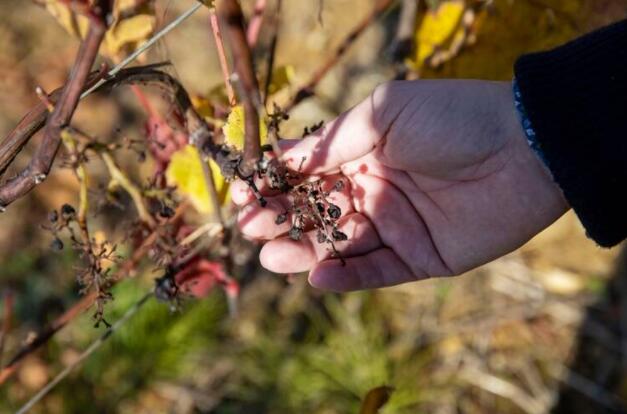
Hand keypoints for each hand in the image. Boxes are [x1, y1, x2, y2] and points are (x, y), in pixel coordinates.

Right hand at [232, 80, 568, 290]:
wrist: (527, 148)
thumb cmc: (453, 119)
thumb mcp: (384, 113)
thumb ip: (333, 141)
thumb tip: (281, 158)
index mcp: (363, 153)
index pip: (307, 173)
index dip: (274, 183)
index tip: (242, 191)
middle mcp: (374, 190)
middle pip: (316, 212)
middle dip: (280, 220)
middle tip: (252, 228)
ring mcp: (395, 225)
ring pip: (339, 245)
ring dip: (304, 251)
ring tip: (273, 256)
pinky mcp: (419, 257)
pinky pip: (375, 271)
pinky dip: (347, 276)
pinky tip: (318, 274)